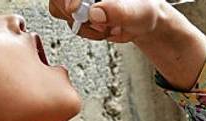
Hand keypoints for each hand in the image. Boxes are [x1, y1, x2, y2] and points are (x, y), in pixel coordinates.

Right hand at [50, 0, 205, 89]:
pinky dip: (86, 32)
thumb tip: (95, 14)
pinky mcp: (77, 14)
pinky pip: (71, 24)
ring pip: (60, 10)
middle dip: (75, 13)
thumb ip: (118, 11)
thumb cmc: (143, 11)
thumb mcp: (137, 11)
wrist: (144, 23)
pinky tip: (103, 30)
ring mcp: (79, 0)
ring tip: (106, 27)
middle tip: (98, 23)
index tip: (75, 9)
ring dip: (83, 25)